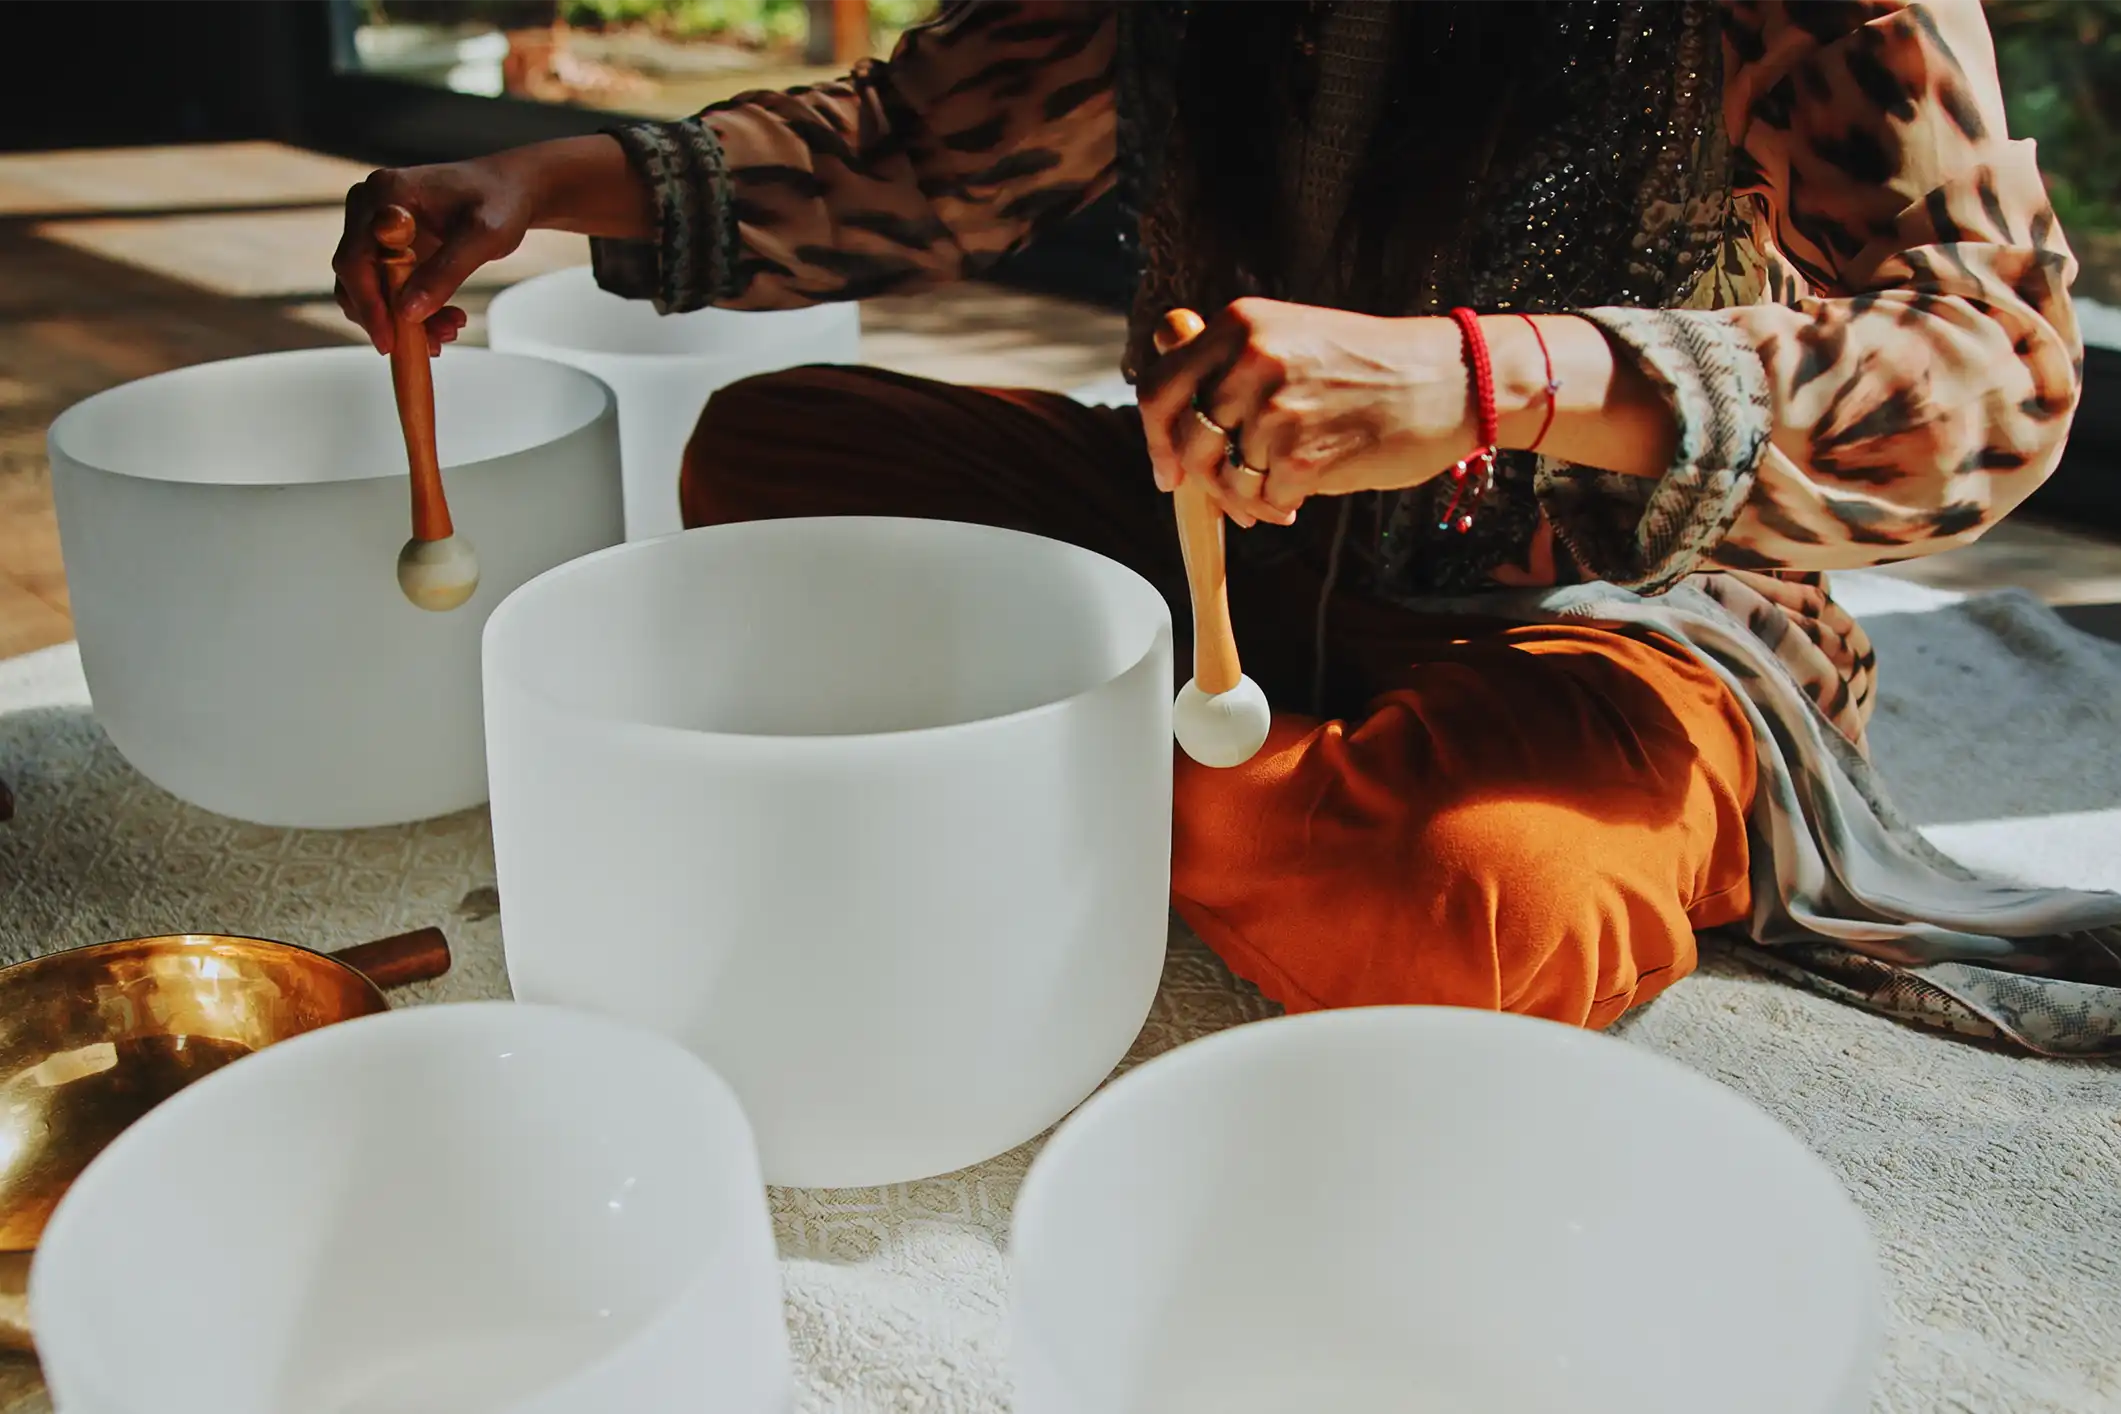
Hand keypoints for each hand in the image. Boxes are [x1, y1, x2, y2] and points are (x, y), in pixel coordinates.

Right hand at [331, 136, 655, 356]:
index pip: (356, 259)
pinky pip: (386, 288)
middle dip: (391, 318)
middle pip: (355, 278)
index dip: (368, 304)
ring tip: (449, 330)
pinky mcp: (386, 247)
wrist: (507, 191)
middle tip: (434, 344)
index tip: (390, 341)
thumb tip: (408, 312)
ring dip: (404, 319)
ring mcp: (375, 228)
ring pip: (369, 289)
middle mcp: (370, 209)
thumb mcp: (483, 237)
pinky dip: (411, 311)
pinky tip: (444, 322)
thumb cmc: (498, 202)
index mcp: (386, 194)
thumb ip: (446, 272)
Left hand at [1138, 299, 1486, 527]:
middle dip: (1202, 479)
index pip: (1160, 388)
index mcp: (1241, 325)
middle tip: (1229, 492)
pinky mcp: (1303, 455)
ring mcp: (1276, 408)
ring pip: (1225, 478)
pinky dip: (1276, 508)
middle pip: (1187, 442)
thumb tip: (1168, 409)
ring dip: (1246, 498)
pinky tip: (1301, 497)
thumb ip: (1229, 364)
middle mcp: (1251, 360)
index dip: (1154, 437)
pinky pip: (1263, 500)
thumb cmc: (1371, 366)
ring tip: (1279, 490)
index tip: (1168, 468)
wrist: (1450, 380)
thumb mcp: (1291, 336)